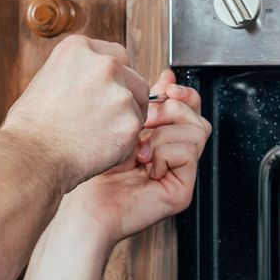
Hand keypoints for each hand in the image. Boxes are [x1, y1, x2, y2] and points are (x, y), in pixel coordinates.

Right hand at [0, 35, 150, 188]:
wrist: (30, 155)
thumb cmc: (29, 126)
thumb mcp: (47, 80)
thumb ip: (76, 74)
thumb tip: (92, 82)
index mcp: (80, 48)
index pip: (116, 55)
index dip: (113, 77)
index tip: (105, 92)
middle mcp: (104, 64)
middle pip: (133, 78)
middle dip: (123, 98)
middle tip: (102, 120)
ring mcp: (120, 93)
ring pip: (137, 106)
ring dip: (124, 120)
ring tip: (94, 137)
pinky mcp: (129, 122)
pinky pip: (133, 133)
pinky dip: (121, 145)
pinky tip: (96, 150)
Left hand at [58, 70, 210, 244]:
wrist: (80, 204)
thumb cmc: (90, 168)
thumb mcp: (119, 125)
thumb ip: (144, 103)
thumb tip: (167, 75)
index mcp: (163, 141)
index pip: (190, 109)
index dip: (183, 94)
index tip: (166, 86)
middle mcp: (175, 160)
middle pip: (199, 118)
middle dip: (171, 111)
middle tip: (145, 121)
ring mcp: (180, 177)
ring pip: (197, 133)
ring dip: (163, 134)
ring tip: (139, 149)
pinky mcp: (180, 192)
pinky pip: (189, 154)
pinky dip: (163, 153)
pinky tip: (145, 165)